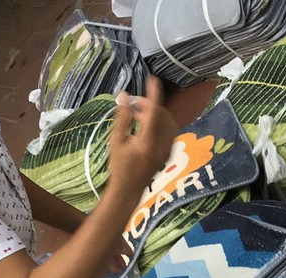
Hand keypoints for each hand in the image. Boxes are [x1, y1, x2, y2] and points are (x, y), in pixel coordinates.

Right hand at [107, 77, 177, 199]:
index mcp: (146, 141)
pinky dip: (160, 123)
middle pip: (162, 115)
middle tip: (134, 104)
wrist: (129, 190)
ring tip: (139, 115)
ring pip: (168, 122)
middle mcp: (160, 145)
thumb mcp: (116, 141)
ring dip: (156, 114)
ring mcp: (166, 150)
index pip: (154, 111)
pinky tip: (146, 126)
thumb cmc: (119, 166)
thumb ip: (122, 118)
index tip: (152, 80)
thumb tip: (124, 96)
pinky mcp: (168, 154)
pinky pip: (170, 132)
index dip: (154, 94)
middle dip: (150, 104)